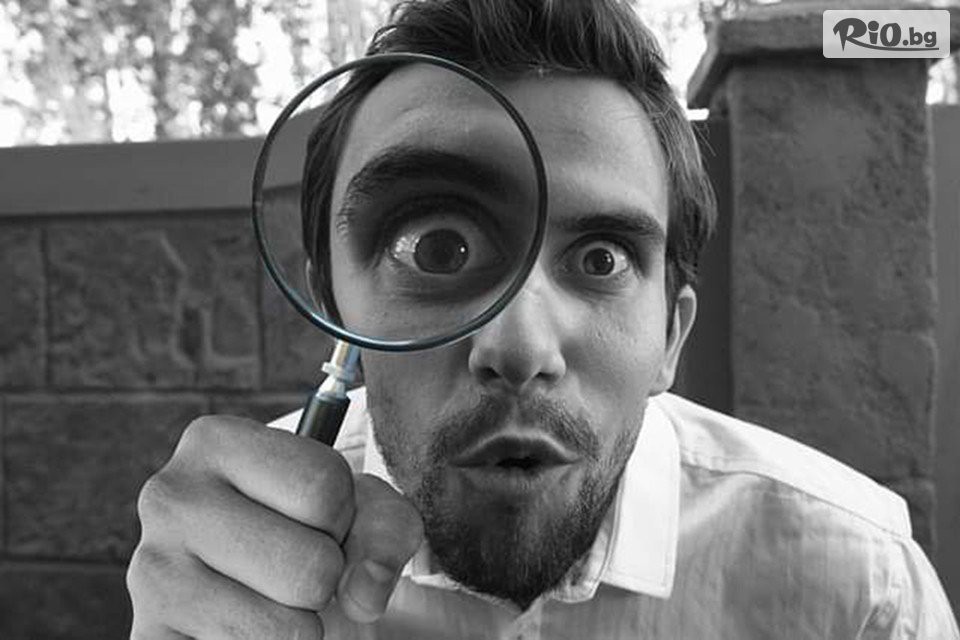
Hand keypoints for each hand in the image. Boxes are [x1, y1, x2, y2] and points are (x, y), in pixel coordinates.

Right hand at [127, 415, 423, 638]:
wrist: (265, 592)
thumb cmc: (314, 535)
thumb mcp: (364, 512)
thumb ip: (387, 531)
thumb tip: (362, 595)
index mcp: (216, 441)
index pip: (325, 487)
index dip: (343, 517)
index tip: (316, 518)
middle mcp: (170, 496)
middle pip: (313, 564)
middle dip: (325, 576)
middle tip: (295, 566)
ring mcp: (150, 571)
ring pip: (288, 628)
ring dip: (301, 625)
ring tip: (272, 599)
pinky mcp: (148, 636)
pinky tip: (245, 629)